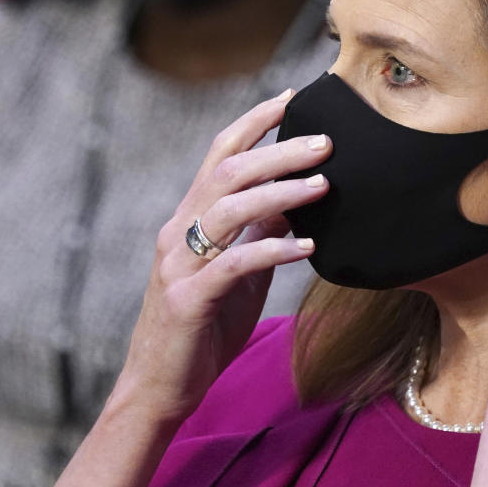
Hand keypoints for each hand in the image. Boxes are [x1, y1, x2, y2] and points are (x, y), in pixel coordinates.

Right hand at [113, 90, 330, 425]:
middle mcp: (178, 231)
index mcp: (190, 218)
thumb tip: (297, 196)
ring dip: (280, 192)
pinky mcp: (187, 300)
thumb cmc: (204, 325)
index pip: (220, 154)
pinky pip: (233, 264)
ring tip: (324, 185)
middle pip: (228, 172)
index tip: (292, 98)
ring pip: (228, 208)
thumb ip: (259, 232)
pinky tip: (307, 248)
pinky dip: (272, 250)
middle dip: (278, 150)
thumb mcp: (238, 270)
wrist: (160, 388)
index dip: (254, 123)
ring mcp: (178, 264)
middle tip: (326, 142)